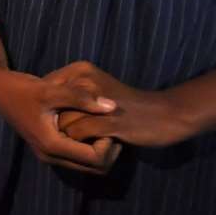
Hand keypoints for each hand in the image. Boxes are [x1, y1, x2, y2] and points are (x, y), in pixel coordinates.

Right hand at [0, 65, 121, 175]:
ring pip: (88, 166)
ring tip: (103, 126)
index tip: (108, 122)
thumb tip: (112, 106)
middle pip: (95, 168)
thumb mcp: (51, 90)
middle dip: (109, 151)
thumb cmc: (22, 89)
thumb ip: (81, 98)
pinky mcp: (49, 149)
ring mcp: (49, 155)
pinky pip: (78, 158)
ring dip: (101, 151)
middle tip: (112, 126)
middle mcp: (51, 156)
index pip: (94, 158)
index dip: (108, 144)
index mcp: (52, 145)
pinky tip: (91, 126)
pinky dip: (90, 147)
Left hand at [52, 62, 196, 148]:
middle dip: (61, 125)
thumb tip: (49, 110)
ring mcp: (95, 99)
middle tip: (80, 134)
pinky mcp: (108, 120)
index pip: (48, 91)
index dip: (52, 111)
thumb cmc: (130, 106)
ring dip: (74, 138)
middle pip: (54, 110)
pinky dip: (84, 145)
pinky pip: (79, 135)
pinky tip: (100, 144)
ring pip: (64, 124)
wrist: (166, 114)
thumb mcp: (97, 91)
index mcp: (81, 69)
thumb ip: (73, 94)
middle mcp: (85, 79)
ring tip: (92, 139)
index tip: (65, 122)